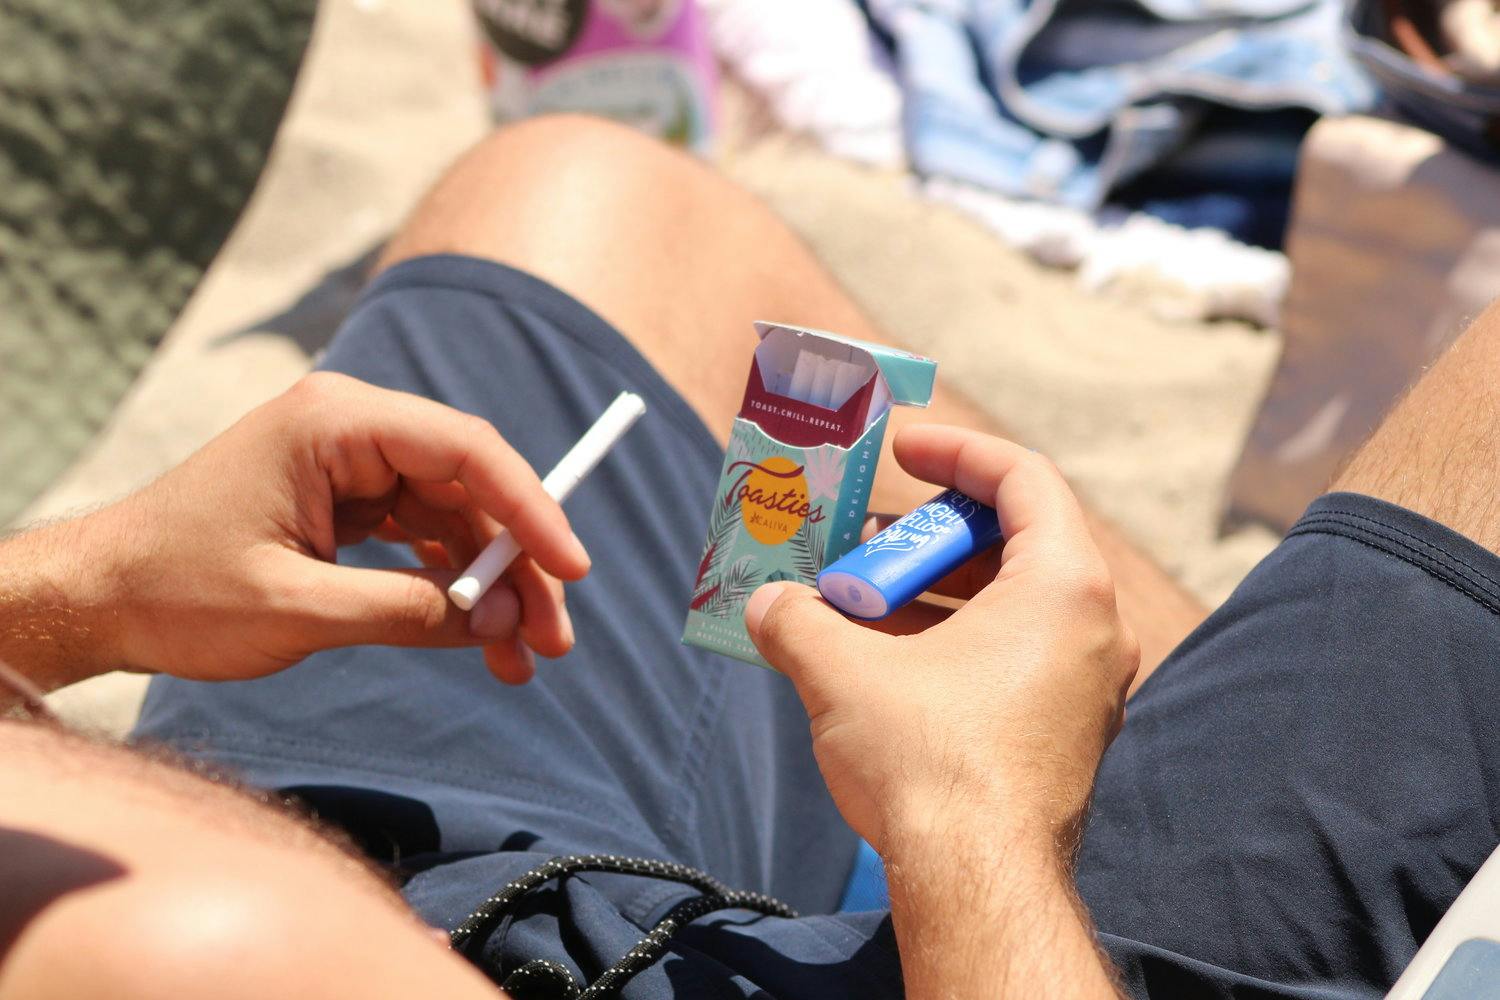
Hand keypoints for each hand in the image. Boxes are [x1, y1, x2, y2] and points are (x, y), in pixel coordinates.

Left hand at [69, 373, 588, 684]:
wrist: (98, 600)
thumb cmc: (177, 594)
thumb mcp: (297, 609)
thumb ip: (407, 611)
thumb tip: (499, 620)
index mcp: (335, 424)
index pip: (466, 451)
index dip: (532, 508)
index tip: (574, 568)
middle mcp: (351, 429)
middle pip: (472, 487)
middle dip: (517, 565)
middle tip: (553, 639)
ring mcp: (349, 465)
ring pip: (456, 519)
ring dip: (491, 587)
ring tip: (522, 658)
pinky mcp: (345, 502)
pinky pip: (423, 539)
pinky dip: (452, 588)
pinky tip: (477, 639)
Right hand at [743, 425, 1138, 861]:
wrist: (976, 885)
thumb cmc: (929, 763)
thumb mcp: (842, 671)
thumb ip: (797, 619)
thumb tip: (766, 604)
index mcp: (1065, 586)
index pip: (1022, 477)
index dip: (955, 450)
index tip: (901, 447)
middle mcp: (1093, 628)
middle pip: (1013, 540)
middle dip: (925, 533)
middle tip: (861, 538)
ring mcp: (1085, 685)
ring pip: (1010, 603)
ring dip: (932, 591)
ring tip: (858, 599)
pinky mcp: (1066, 732)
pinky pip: (1012, 656)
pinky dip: (953, 640)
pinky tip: (883, 659)